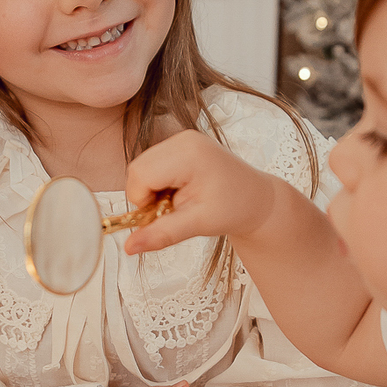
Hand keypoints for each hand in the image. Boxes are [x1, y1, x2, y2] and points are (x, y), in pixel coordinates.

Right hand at [123, 130, 277, 256]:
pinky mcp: (182, 144)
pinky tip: (181, 191)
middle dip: (147, 195)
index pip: (140, 175)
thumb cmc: (235, 209)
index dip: (144, 201)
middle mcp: (183, 140)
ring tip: (180, 201)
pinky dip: (159, 182)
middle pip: (138, 168)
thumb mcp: (198, 224)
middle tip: (173, 210)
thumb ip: (162, 233)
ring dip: (152, 190)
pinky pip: (153, 164)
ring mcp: (182, 139)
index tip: (166, 215)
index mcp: (189, 154)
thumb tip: (129, 247)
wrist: (257, 200)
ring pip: (142, 166)